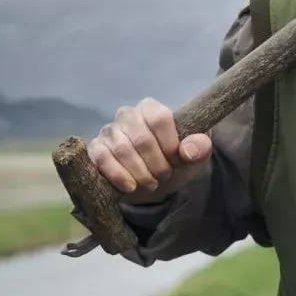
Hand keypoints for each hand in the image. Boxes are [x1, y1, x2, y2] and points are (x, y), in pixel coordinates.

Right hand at [87, 97, 212, 202]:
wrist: (154, 180)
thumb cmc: (175, 161)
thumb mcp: (194, 156)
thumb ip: (200, 148)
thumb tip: (189, 151)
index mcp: (152, 109)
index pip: (159, 118)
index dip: (170, 143)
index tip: (177, 160)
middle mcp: (127, 115)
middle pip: (141, 138)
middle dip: (156, 164)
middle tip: (164, 177)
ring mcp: (109, 131)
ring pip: (122, 150)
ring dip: (140, 173)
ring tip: (151, 184)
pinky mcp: (96, 148)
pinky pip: (101, 158)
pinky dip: (118, 175)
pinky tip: (130, 186)